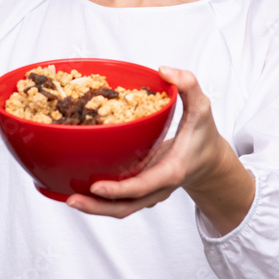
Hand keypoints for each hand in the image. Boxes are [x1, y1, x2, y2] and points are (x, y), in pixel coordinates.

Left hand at [66, 67, 254, 232]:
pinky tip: (77, 188)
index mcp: (171, 171)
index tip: (96, 187)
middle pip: (125, 207)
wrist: (210, 162)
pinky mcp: (140, 191)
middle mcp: (157, 188)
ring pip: (119, 208)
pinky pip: (119, 201)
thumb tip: (164, 70)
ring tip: (68, 198)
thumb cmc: (203, 135)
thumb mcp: (202, 107)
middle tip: (71, 200)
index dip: (119, 189)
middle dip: (97, 207)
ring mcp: (148, 193)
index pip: (143, 186)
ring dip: (94, 207)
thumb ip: (188, 85)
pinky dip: (99, 199)